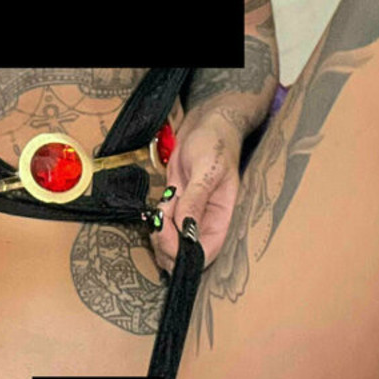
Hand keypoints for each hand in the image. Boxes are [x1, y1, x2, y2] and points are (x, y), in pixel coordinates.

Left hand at [149, 108, 242, 274]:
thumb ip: (196, 199)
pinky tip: (162, 202)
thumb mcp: (207, 169)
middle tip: (158, 222)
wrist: (206, 124)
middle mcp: (206, 221)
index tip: (168, 237)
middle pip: (185, 254)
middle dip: (166, 245)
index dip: (186, 254)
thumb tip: (186, 227)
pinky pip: (163, 224)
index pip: (206, 252)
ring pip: (170, 242)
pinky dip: (156, 220)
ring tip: (164, 206)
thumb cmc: (215, 143)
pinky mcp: (176, 205)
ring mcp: (189, 214)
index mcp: (222, 218)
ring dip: (159, 232)